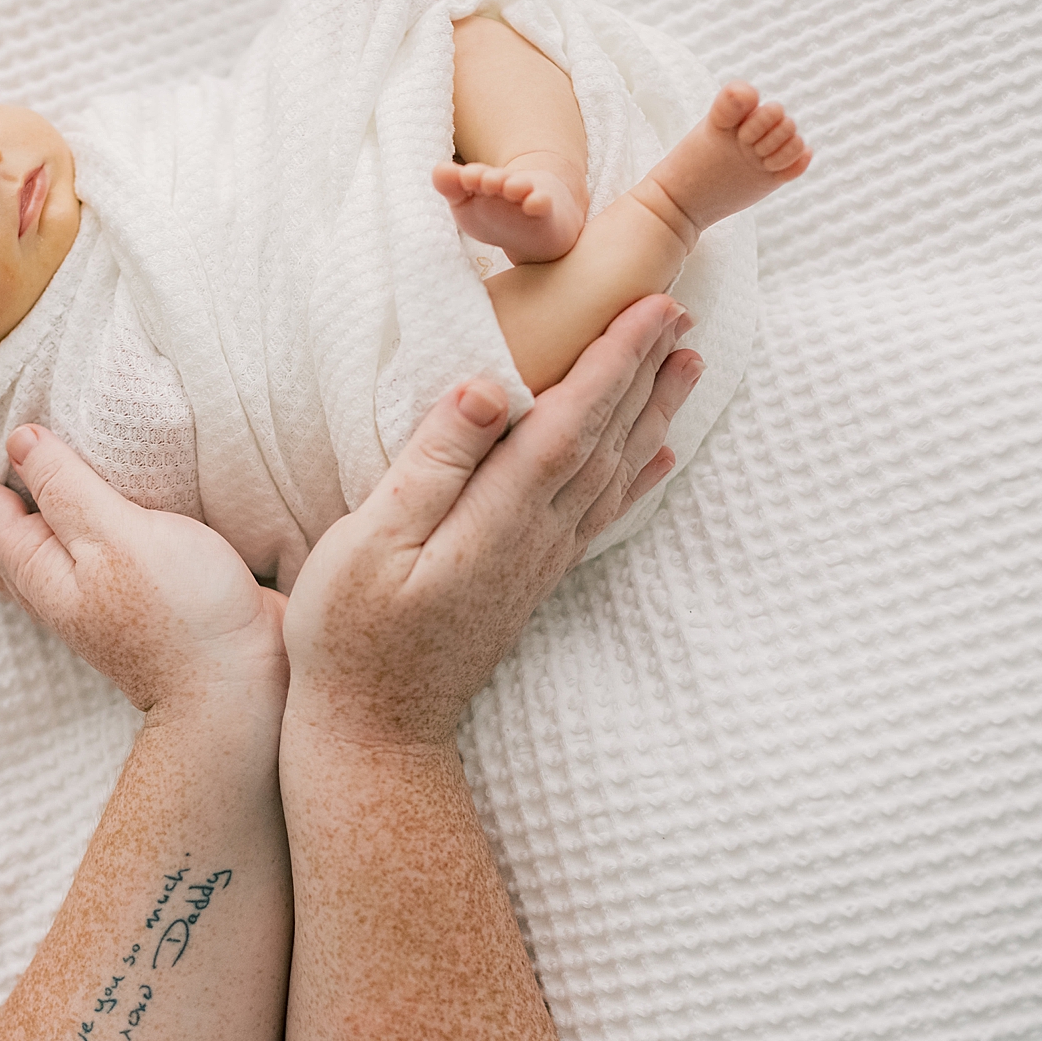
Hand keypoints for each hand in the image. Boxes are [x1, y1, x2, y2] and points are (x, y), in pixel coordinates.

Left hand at [0, 415, 286, 714]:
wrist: (233, 689)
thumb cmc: (183, 614)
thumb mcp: (120, 536)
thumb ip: (69, 487)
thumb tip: (20, 441)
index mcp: (35, 565)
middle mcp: (46, 583)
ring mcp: (78, 595)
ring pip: (9, 542)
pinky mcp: (114, 596)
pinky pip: (50, 548)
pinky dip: (35, 519)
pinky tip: (57, 511)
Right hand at [281, 293, 700, 749]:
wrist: (374, 733)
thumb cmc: (352, 635)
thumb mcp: (368, 542)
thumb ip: (431, 464)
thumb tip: (486, 387)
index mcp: (496, 519)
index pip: (570, 423)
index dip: (613, 362)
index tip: (652, 307)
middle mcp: (534, 538)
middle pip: (606, 440)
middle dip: (645, 372)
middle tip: (684, 311)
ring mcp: (538, 562)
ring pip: (613, 473)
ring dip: (653, 414)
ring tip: (689, 365)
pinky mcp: (530, 580)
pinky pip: (599, 514)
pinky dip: (636, 478)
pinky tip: (658, 459)